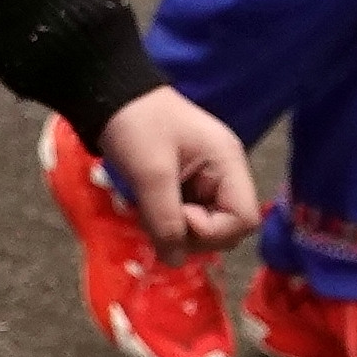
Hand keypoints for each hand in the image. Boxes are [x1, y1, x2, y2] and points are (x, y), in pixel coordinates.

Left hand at [97, 85, 258, 254]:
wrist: (111, 94)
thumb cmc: (137, 126)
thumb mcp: (151, 173)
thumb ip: (165, 220)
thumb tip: (174, 262)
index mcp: (228, 163)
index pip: (245, 218)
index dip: (212, 230)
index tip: (179, 215)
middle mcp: (225, 174)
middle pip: (229, 227)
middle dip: (197, 234)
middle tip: (161, 221)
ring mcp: (207, 179)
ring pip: (208, 226)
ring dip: (181, 230)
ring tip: (151, 213)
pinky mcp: (188, 184)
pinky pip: (190, 217)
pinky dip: (171, 222)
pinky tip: (150, 209)